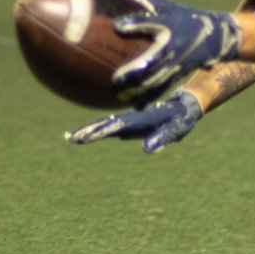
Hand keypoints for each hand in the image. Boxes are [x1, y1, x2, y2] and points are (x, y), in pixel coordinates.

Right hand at [66, 90, 204, 152]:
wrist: (185, 104)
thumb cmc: (182, 118)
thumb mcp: (175, 129)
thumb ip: (162, 138)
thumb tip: (147, 149)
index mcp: (139, 120)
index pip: (115, 127)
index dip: (99, 132)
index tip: (84, 137)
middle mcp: (131, 119)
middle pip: (105, 124)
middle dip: (88, 130)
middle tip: (69, 138)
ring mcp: (129, 120)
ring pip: (105, 124)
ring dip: (89, 130)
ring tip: (71, 137)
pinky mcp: (130, 123)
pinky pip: (111, 126)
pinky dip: (98, 130)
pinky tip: (88, 135)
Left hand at [107, 0, 242, 99]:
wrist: (216, 35)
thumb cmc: (183, 17)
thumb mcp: (165, 7)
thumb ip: (142, 2)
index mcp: (171, 27)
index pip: (152, 23)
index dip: (136, 23)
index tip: (118, 26)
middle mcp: (175, 47)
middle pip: (154, 61)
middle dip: (135, 72)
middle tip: (115, 80)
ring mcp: (178, 64)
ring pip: (158, 80)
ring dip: (140, 90)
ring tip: (120, 96)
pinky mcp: (179, 75)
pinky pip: (163, 88)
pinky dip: (150, 98)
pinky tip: (136, 106)